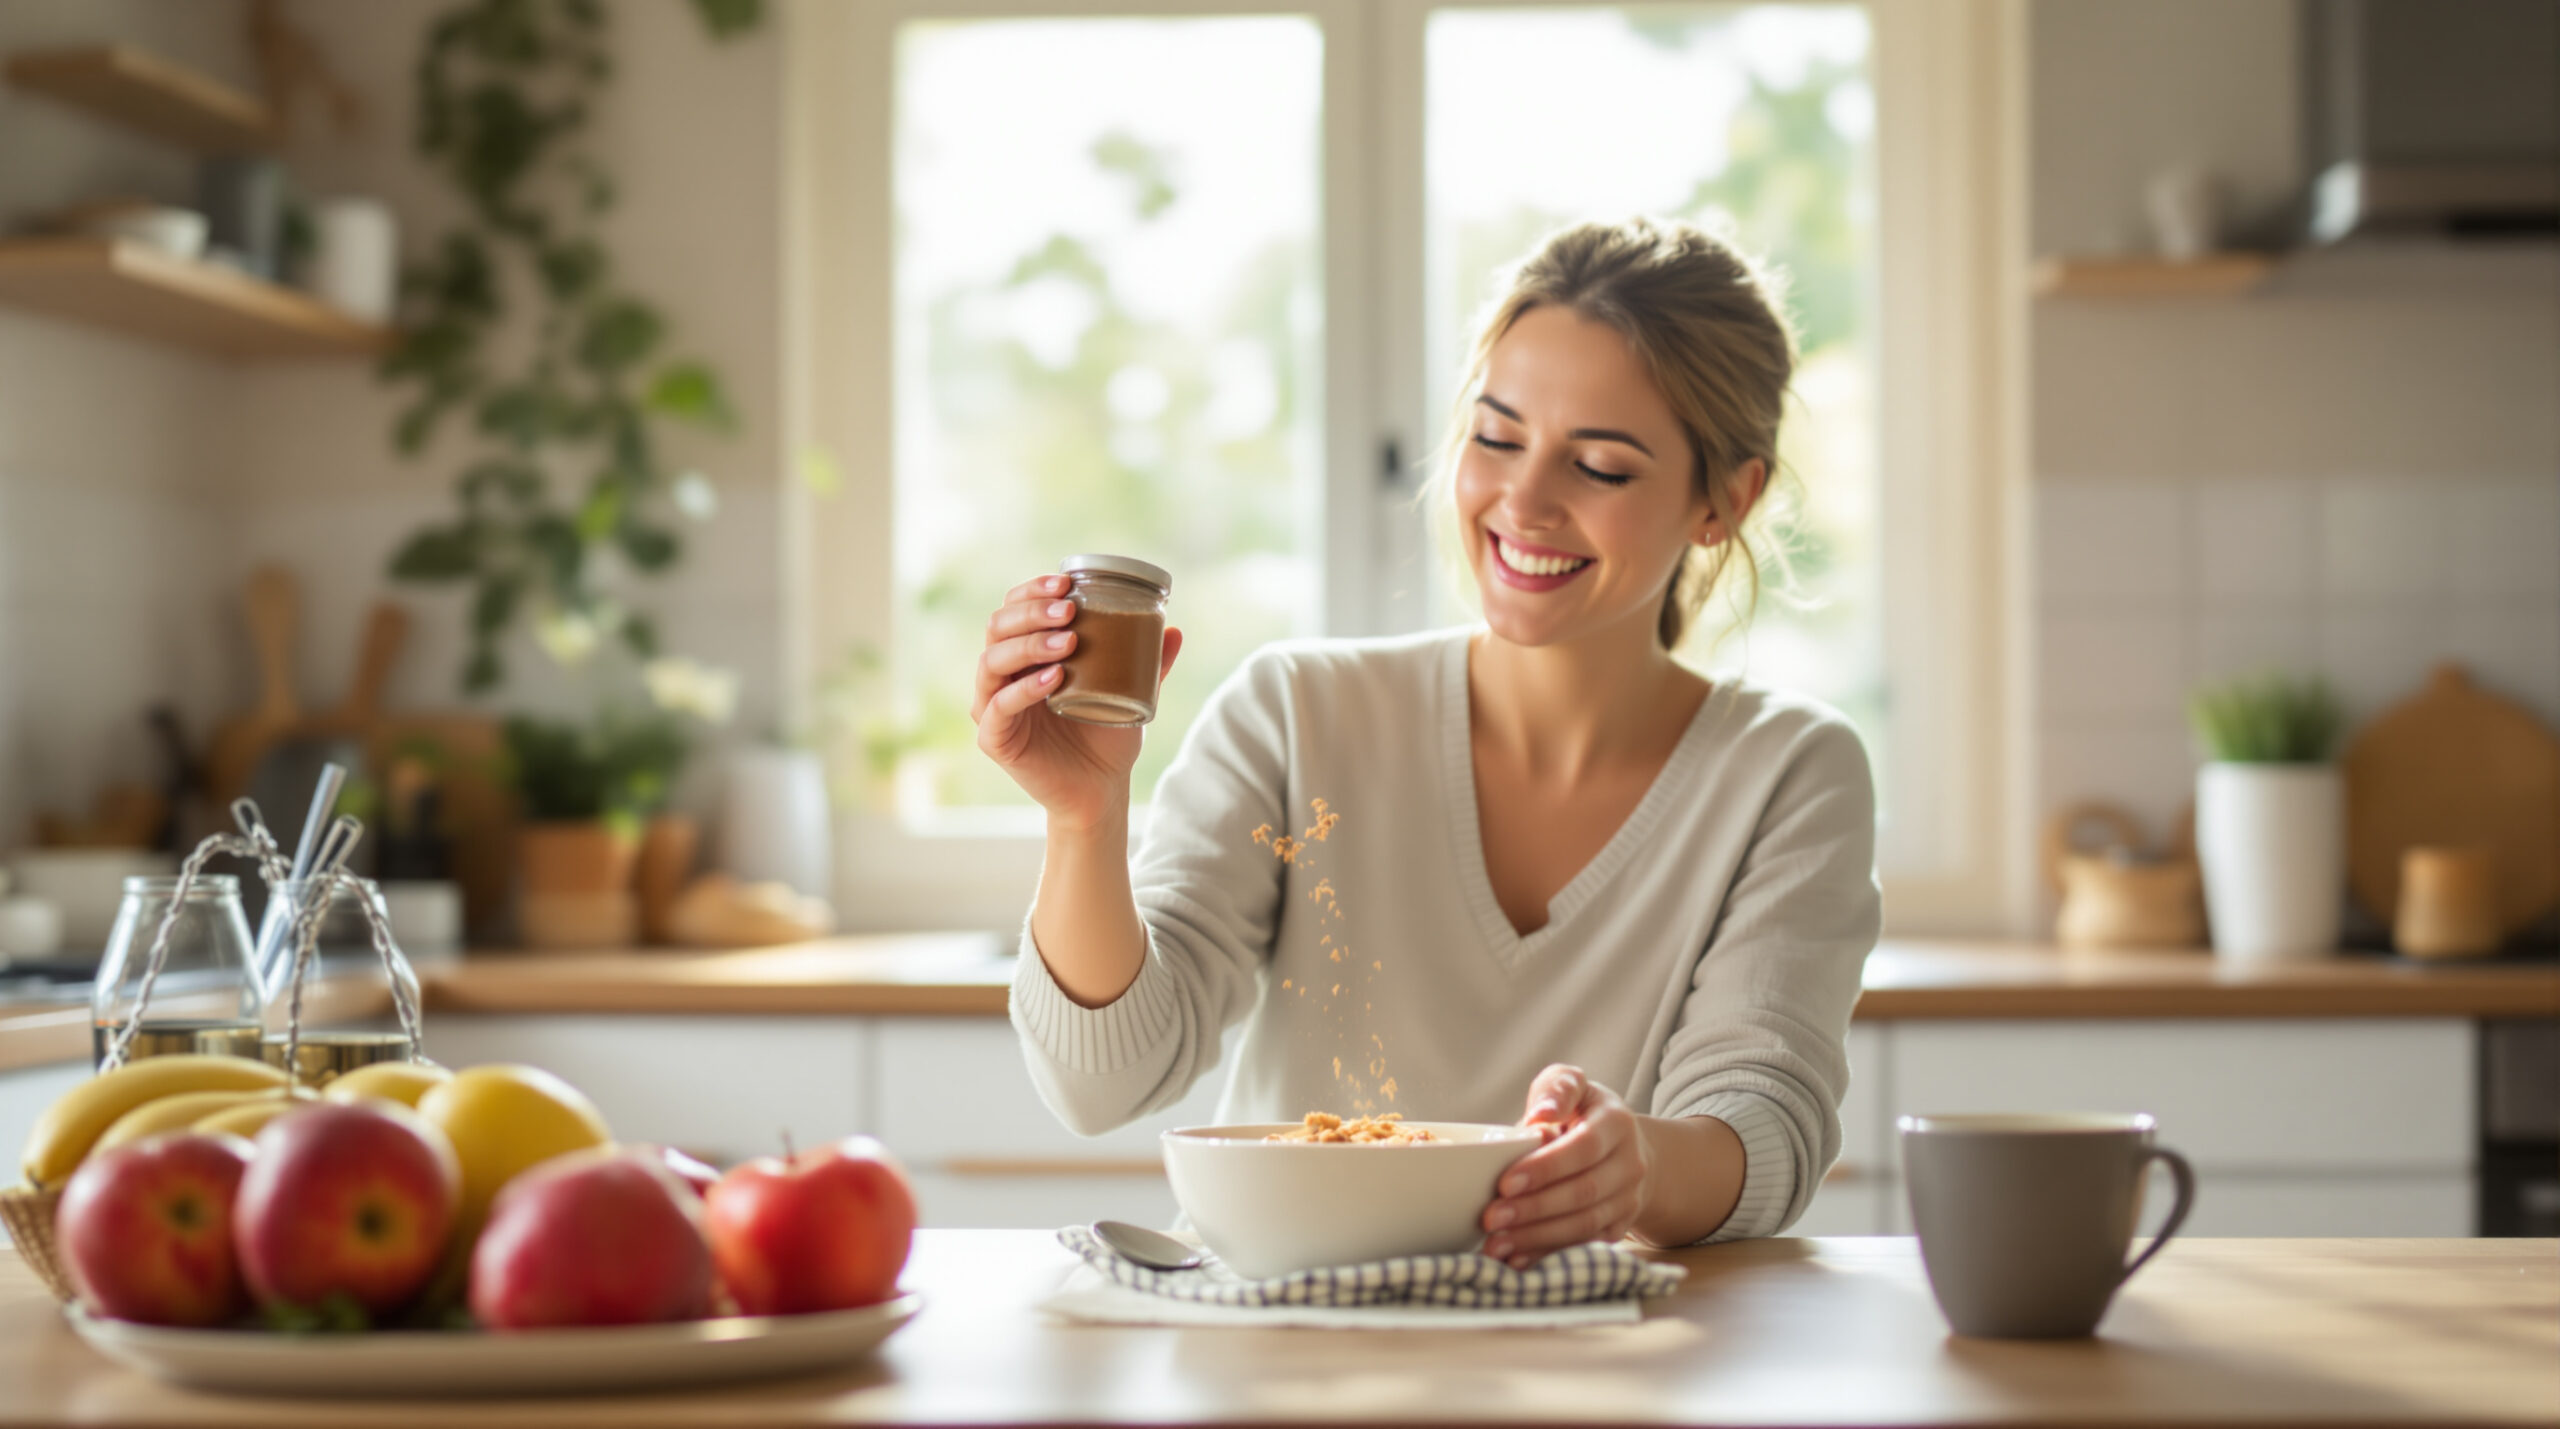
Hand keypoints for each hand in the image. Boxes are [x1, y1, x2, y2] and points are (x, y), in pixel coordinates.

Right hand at [972, 573, 1181, 831]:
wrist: (1101, 788)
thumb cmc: (1106, 734)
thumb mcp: (1130, 691)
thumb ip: (1148, 662)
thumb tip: (1174, 629)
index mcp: (1025, 655)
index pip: (1014, 609)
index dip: (1032, 590)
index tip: (1067, 583)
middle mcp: (1002, 676)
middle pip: (997, 627)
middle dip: (1032, 611)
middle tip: (1070, 610)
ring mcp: (992, 706)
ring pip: (992, 661)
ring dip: (1030, 644)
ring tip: (1070, 641)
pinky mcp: (994, 739)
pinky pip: (999, 707)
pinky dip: (1025, 689)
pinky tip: (1055, 678)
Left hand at [1479, 1065, 1650, 1268]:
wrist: (1625, 1150)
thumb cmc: (1584, 1113)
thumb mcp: (1573, 1086)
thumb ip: (1556, 1090)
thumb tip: (1541, 1114)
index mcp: (1617, 1123)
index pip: (1583, 1148)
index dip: (1545, 1168)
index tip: (1505, 1182)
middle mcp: (1630, 1164)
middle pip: (1584, 1192)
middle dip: (1534, 1208)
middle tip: (1491, 1218)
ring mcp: (1628, 1199)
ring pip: (1586, 1224)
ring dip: (1538, 1238)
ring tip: (1496, 1244)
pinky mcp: (1619, 1227)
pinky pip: (1585, 1245)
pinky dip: (1549, 1255)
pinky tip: (1517, 1260)